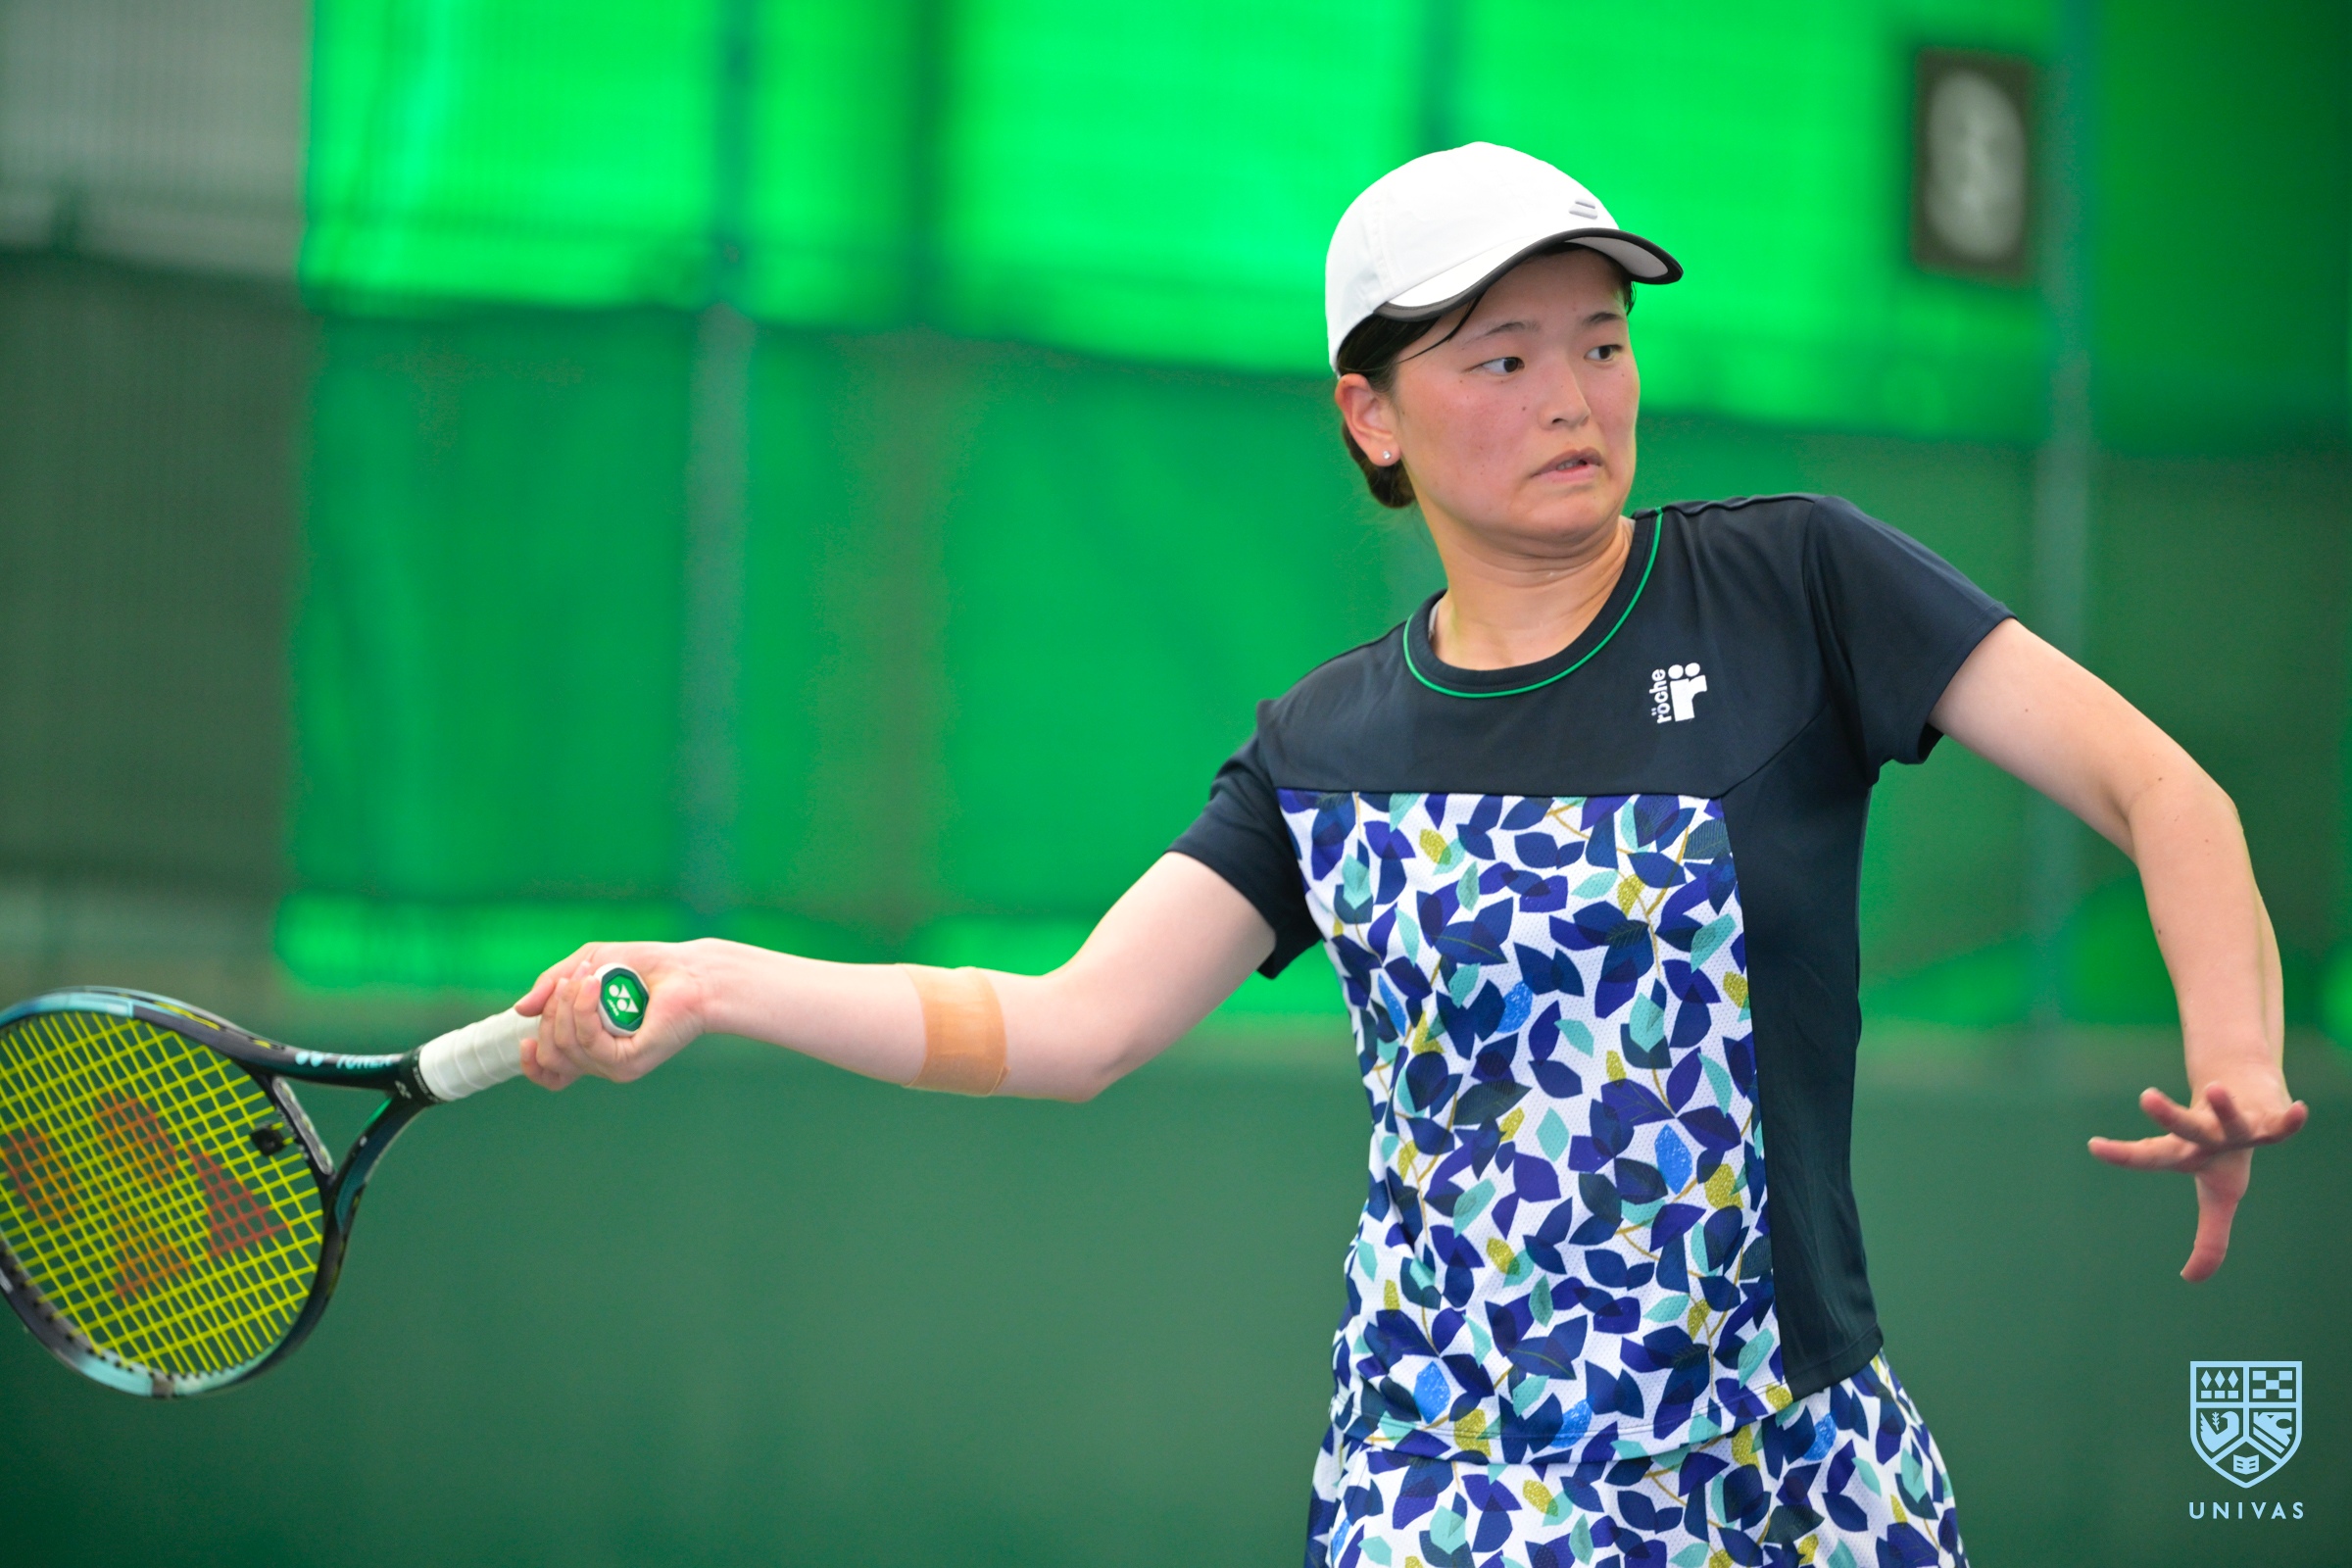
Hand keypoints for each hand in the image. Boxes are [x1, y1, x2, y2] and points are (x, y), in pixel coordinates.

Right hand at [515, 940, 710, 1089]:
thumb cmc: (644, 966)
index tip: (526, 1039)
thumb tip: (520, 1010)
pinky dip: (584, 1010)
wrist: (690, 971)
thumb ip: (552, 985)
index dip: (531, 1063)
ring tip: (589, 976)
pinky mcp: (630, 1061)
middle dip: (552, 1012)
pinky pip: (589, 1041)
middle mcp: (601, 1062)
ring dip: (567, 1005)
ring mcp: (615, 1065)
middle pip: (551, 1054)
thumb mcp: (587, 964)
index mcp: (590, 1047)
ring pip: (565, 1047)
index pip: (551, 1074)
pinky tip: (593, 986)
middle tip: (575, 979)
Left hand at [2088, 1075, 2307, 1281]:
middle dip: (2168, 1116)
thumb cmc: (2225, 1156)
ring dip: (2223, 1107)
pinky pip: (2281, 1123)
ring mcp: (2238, 1126)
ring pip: (2229, 1117)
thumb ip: (2208, 1240)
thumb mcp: (2219, 1198)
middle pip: (2186, 1127)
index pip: (2149, 1155)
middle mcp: (2208, 1137)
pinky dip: (2290, 1121)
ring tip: (2214, 1088)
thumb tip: (2191, 1279)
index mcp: (2187, 1154)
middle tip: (2146, 1096)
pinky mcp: (2269, 1118)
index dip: (2123, 1154)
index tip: (2094, 1145)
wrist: (2249, 1100)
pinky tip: (2300, 1111)